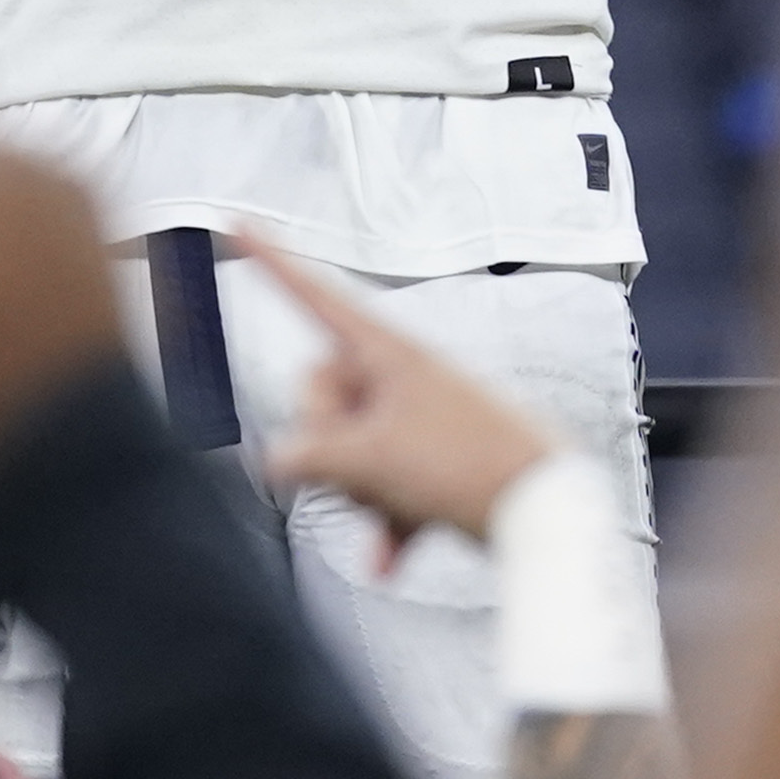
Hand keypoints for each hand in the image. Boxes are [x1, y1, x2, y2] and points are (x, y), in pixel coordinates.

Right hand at [241, 229, 552, 563]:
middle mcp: (397, 373)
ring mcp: (413, 416)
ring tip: (394, 505)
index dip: (269, 260)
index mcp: (385, 348)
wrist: (543, 505)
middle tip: (361, 467)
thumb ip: (310, 455)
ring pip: (347, 445)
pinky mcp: (429, 459)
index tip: (236, 223)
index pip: (311, 293)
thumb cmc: (471, 465)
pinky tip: (389, 555)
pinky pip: (383, 484)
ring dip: (359, 489)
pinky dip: (384, 521)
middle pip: (318, 393)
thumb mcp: (371, 460)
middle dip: (328, 441)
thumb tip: (275, 458)